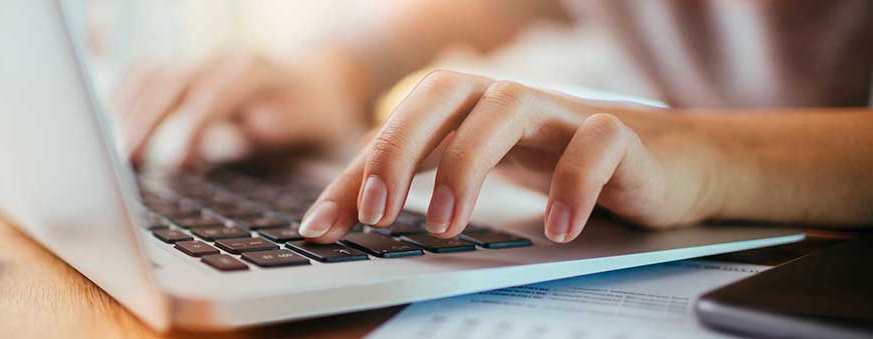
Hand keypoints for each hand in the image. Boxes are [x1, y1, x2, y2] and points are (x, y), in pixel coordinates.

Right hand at [113, 51, 367, 169]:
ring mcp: (203, 62)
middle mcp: (226, 60)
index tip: (178, 163)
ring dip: (129, 114)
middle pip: (173, 81)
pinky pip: (145, 77)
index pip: (215, 92)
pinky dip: (124, 101)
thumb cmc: (323, 117)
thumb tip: (254, 125)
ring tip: (114, 157)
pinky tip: (110, 131)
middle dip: (147, 121)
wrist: (325, 82)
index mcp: (261, 71)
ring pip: (153, 76)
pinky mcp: (187, 72)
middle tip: (126, 163)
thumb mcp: (320, 126)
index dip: (193, 127)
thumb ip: (289, 124)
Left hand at [298, 70, 720, 242]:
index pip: (397, 126)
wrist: (663, 162)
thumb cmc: (555, 161)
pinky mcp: (620, 135)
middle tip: (377, 213)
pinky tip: (555, 228)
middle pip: (442, 93)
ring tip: (445, 225)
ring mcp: (561, 113)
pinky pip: (596, 143)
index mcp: (467, 107)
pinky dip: (573, 183)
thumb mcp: (476, 173)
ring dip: (468, 163)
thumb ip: (409, 189)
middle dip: (400, 149)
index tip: (323, 227)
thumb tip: (328, 221)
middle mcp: (506, 99)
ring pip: (507, 107)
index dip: (355, 173)